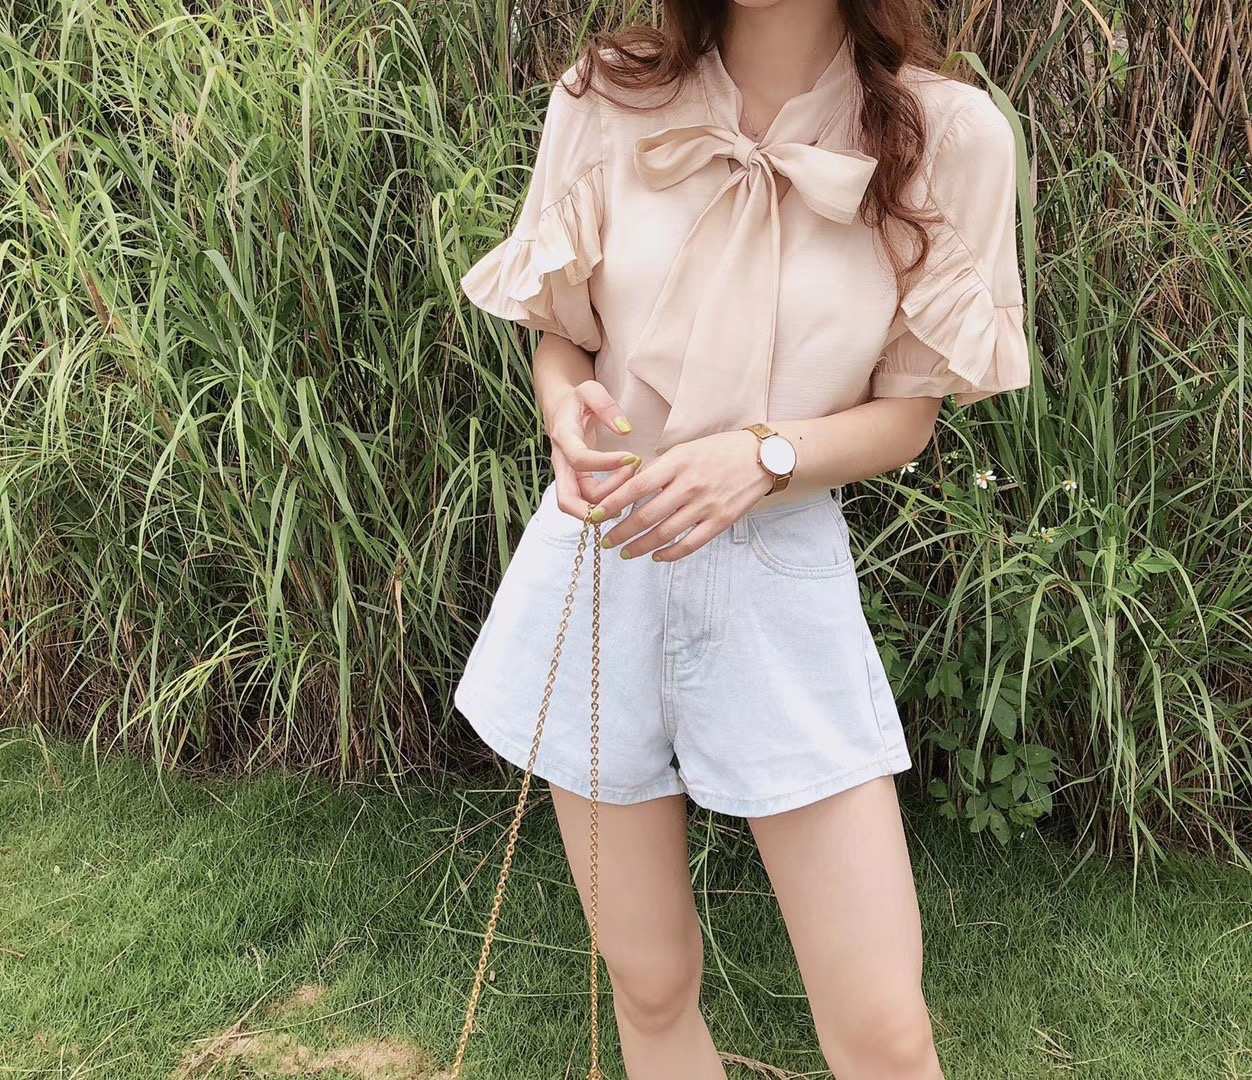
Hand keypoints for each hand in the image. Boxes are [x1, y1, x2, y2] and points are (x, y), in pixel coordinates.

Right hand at [548, 380, 640, 518]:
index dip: (606, 463)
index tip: (632, 457)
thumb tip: (625, 429)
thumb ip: (606, 406)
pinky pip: (588, 500)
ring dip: (607, 502)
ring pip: (580, 504)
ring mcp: (567, 475)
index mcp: (563, 437)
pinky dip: (607, 502)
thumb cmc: (578, 399)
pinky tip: (627, 491)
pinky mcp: (576, 481)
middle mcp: (561, 462)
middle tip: (626, 499)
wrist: (561, 408)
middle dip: (595, 509)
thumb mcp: (590, 390)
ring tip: (632, 485)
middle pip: (567, 500)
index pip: (580, 460)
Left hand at [593, 429, 773, 560]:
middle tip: (606, 541)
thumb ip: (660, 469)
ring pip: (664, 533)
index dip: (613, 504)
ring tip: (625, 553)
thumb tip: (630, 489)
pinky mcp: (721, 521)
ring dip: (640, 546)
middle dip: (621, 532)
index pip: (637, 486)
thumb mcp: (685, 450)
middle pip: (646, 515)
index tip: (596, 515)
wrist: (763, 456)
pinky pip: (689, 544)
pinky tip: (656, 556)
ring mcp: (706, 505)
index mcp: (677, 463)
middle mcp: (689, 485)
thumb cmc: (720, 450)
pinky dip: (670, 553)